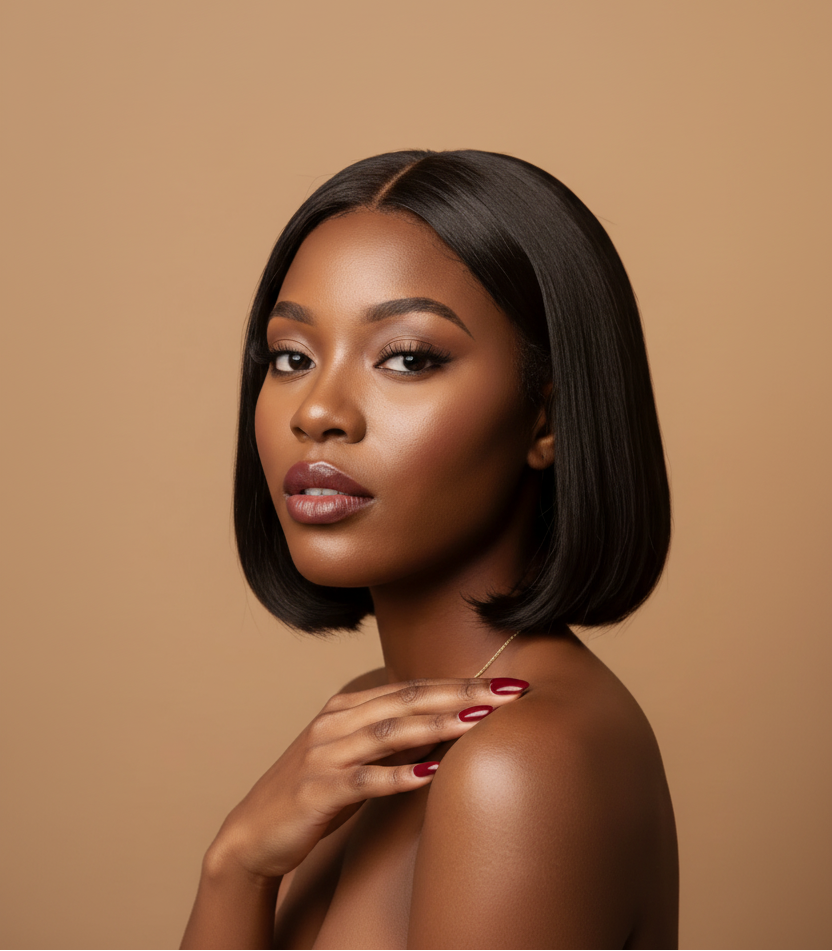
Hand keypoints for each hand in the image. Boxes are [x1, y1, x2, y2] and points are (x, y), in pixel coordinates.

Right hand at [206, 677, 528, 882]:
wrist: (253, 832)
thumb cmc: (314, 792)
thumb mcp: (355, 756)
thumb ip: (395, 737)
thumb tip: (449, 725)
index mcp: (349, 706)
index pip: (414, 687)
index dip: (461, 683)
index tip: (506, 684)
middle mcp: (337, 721)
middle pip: (408, 699)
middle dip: (461, 693)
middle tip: (508, 691)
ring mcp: (325, 754)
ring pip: (389, 732)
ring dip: (436, 725)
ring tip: (478, 721)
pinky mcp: (316, 790)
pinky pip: (363, 780)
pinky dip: (397, 775)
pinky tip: (429, 772)